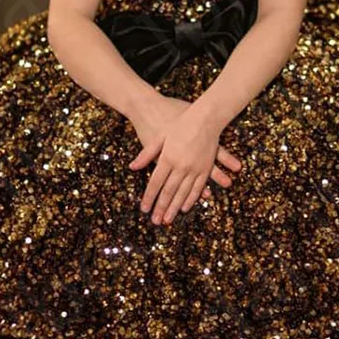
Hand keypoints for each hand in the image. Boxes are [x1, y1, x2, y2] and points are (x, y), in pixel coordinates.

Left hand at [130, 102, 234, 224]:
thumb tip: (132, 167)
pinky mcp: (205, 168)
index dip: (149, 197)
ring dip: (174, 208)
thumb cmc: (180, 124)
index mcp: (168, 157)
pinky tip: (185, 208)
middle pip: (168, 191)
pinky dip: (191, 199)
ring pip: (183, 193)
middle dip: (161, 208)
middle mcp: (181, 165)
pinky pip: (198, 187)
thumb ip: (146, 153)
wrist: (205, 117)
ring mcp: (195, 168)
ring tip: (168, 220)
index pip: (155, 182)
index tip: (144, 209)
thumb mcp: (160, 136)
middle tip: (155, 221)